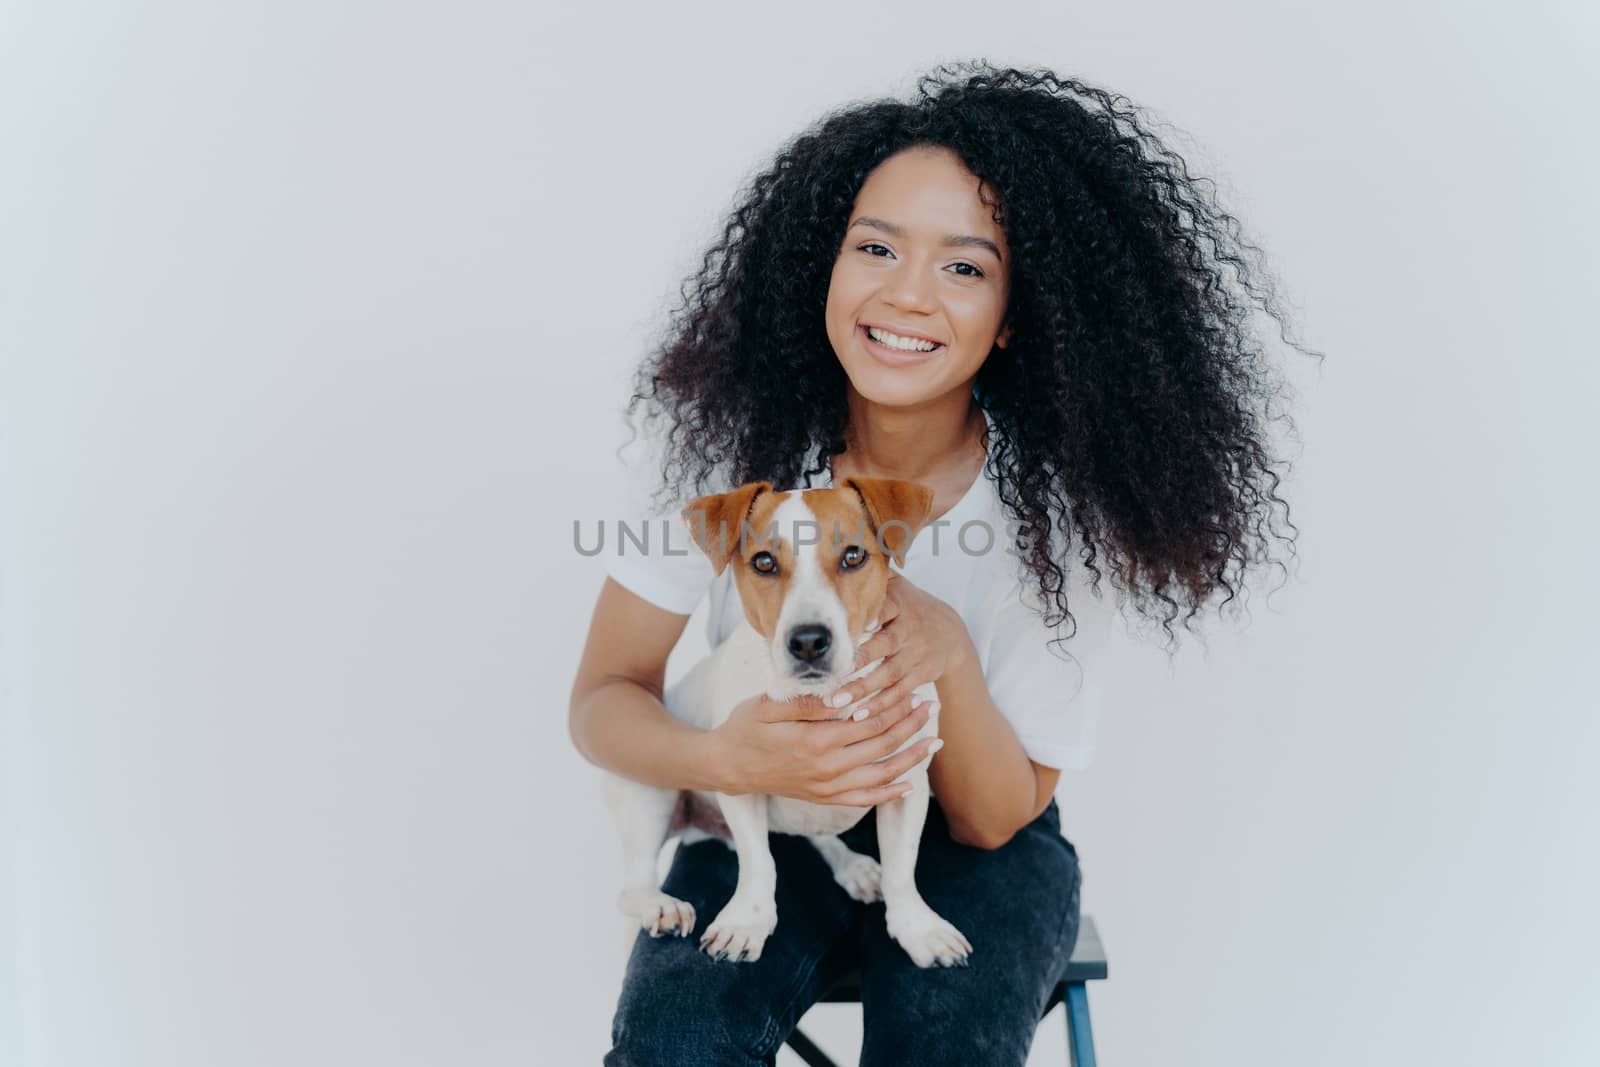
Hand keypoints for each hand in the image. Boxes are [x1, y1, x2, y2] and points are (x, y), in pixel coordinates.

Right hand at [704, 689, 941, 806]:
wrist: (726, 766)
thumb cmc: (745, 728)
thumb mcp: (769, 705)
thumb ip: (809, 701)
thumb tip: (845, 692)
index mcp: (816, 740)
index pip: (870, 723)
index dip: (896, 708)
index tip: (914, 692)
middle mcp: (827, 768)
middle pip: (881, 746)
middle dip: (911, 726)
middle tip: (933, 709)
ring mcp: (826, 787)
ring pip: (880, 775)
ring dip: (911, 758)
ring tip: (934, 743)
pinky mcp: (823, 797)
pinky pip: (864, 800)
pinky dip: (889, 793)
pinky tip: (909, 785)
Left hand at [825, 571, 969, 719]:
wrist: (951, 634)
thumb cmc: (910, 607)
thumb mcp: (898, 587)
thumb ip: (875, 572)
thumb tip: (852, 548)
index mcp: (900, 604)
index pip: (886, 608)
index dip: (873, 616)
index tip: (853, 626)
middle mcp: (909, 629)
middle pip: (882, 646)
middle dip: (856, 662)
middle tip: (828, 676)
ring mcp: (916, 654)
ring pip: (887, 674)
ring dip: (862, 690)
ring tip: (836, 703)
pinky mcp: (920, 675)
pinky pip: (898, 692)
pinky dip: (879, 705)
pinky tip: (857, 716)